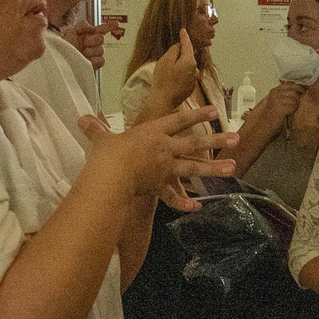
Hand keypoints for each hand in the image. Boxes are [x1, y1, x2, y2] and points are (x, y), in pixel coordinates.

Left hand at [63, 19, 121, 70]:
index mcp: (88, 35)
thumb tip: (93, 28)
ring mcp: (95, 54)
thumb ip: (82, 25)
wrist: (62, 61)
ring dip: (91, 51)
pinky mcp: (96, 64)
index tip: (116, 23)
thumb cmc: (64, 48)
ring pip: (101, 50)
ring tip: (82, 54)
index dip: (110, 25)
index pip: (101, 29)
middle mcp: (93, 44)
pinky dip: (94, 60)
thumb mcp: (70, 32)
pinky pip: (101, 60)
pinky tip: (87, 60)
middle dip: (92, 40)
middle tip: (83, 44)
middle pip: (101, 39)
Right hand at [80, 105, 235, 209]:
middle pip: (195, 142)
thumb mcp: (101, 138)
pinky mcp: (159, 185)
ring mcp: (165, 167)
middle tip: (236, 138)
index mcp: (153, 132)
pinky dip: (184, 202)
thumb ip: (96, 129)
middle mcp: (164, 148)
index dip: (197, 115)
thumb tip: (82, 120)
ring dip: (214, 167)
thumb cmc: (106, 153)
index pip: (179, 120)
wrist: (110, 173)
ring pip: (194, 166)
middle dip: (217, 140)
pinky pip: (173, 195)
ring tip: (232, 168)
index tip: (214, 111)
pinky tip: (196, 207)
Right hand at [149, 30, 199, 114]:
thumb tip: (180, 46)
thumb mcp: (165, 60)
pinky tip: (173, 78)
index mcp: (189, 61)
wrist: (164, 100)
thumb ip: (174, 50)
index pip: (188, 44)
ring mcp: (193, 79)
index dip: (184, 36)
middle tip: (172, 51)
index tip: (183, 30)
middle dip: (182, 52)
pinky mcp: (190, 88)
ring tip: (170, 68)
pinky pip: (187, 76)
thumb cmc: (163, 79)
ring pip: (188, 67)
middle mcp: (195, 69)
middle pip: (188, 56)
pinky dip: (181, 74)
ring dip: (181, 64)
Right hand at [254, 81, 304, 121]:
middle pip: (294, 91)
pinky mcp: (280, 109)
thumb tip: (297, 89)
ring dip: (295, 106)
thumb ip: (283, 94)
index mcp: (274, 90)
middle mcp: (275, 94)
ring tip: (291, 110)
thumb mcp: (275, 100)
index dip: (298, 87)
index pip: (290, 84)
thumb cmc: (269, 114)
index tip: (302, 92)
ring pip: (295, 99)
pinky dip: (293, 111)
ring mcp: (277, 101)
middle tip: (296, 104)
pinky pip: (293, 107)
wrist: (261, 125)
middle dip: (298, 98)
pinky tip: (289, 114)